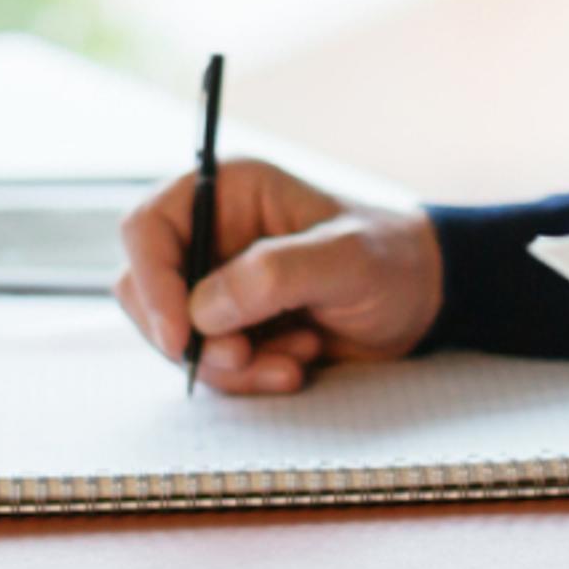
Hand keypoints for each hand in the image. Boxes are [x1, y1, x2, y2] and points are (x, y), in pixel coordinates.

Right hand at [114, 157, 443, 393]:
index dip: (152, 282)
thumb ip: (274, 275)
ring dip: (229, 364)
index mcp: (227, 192)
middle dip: (191, 337)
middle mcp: (211, 235)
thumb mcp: (346, 259)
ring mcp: (217, 284)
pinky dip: (248, 376)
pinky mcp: (232, 327)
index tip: (181, 336)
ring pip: (174, 336)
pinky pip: (208, 364)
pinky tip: (299, 364)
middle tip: (245, 357)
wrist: (424, 304)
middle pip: (145, 290)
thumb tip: (202, 310)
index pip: (147, 229)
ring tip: (296, 357)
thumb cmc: (392, 261)